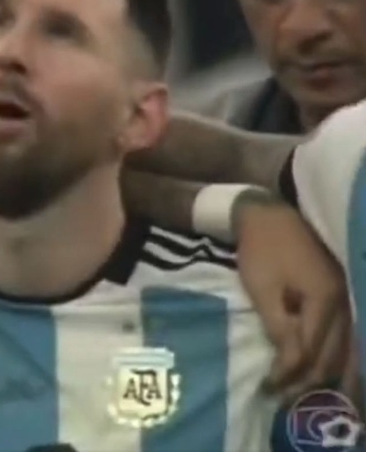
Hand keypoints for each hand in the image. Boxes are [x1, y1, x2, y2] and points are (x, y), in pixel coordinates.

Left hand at [236, 201, 352, 400]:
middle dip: (310, 380)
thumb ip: (279, 327)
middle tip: (284, 398)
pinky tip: (327, 368)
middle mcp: (347, 301)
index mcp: (325, 299)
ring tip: (304, 391)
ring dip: (327, 371)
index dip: (289, 373)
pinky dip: (336, 353)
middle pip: (335, 354)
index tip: (268, 390)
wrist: (271, 213)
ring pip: (347, 347)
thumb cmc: (262, 249)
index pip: (311, 350)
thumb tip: (289, 364)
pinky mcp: (343, 292)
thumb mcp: (263, 290)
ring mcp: (349, 296)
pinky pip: (347, 332)